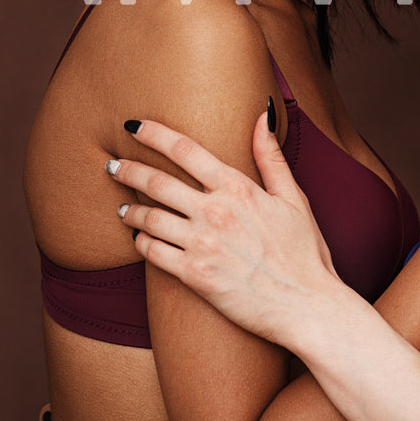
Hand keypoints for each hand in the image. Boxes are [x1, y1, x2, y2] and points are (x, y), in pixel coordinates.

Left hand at [110, 112, 341, 344]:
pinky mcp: (193, 276)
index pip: (186, 150)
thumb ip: (271, 157)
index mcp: (239, 189)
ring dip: (129, 210)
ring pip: (149, 218)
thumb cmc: (305, 253)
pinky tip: (138, 240)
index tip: (134, 126)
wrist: (306, 306)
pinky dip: (140, 244)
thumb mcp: (295, 199)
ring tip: (122, 208)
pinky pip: (152, 253)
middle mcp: (216, 212)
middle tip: (113, 166)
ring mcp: (202, 245)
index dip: (154, 134)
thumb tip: (263, 114)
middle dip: (129, 170)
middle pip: (157, 182)